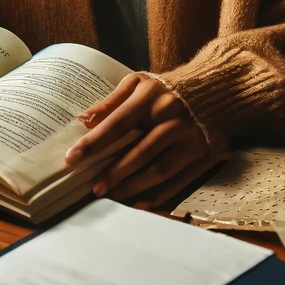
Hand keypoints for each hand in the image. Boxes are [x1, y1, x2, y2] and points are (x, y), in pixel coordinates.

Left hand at [63, 73, 210, 207]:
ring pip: (158, 169)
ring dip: (133, 186)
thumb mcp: (138, 82)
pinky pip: (177, 179)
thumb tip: (82, 119)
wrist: (211, 89)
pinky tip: (139, 203)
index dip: (94, 142)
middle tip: (93, 187)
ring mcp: (188, 137)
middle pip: (139, 151)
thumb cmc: (165, 89)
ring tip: (111, 194)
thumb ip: (111, 100)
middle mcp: (171, 117)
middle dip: (114, 172)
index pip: (117, 123)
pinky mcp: (201, 153)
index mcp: (151, 97)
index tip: (72, 158)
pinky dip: (158, 194)